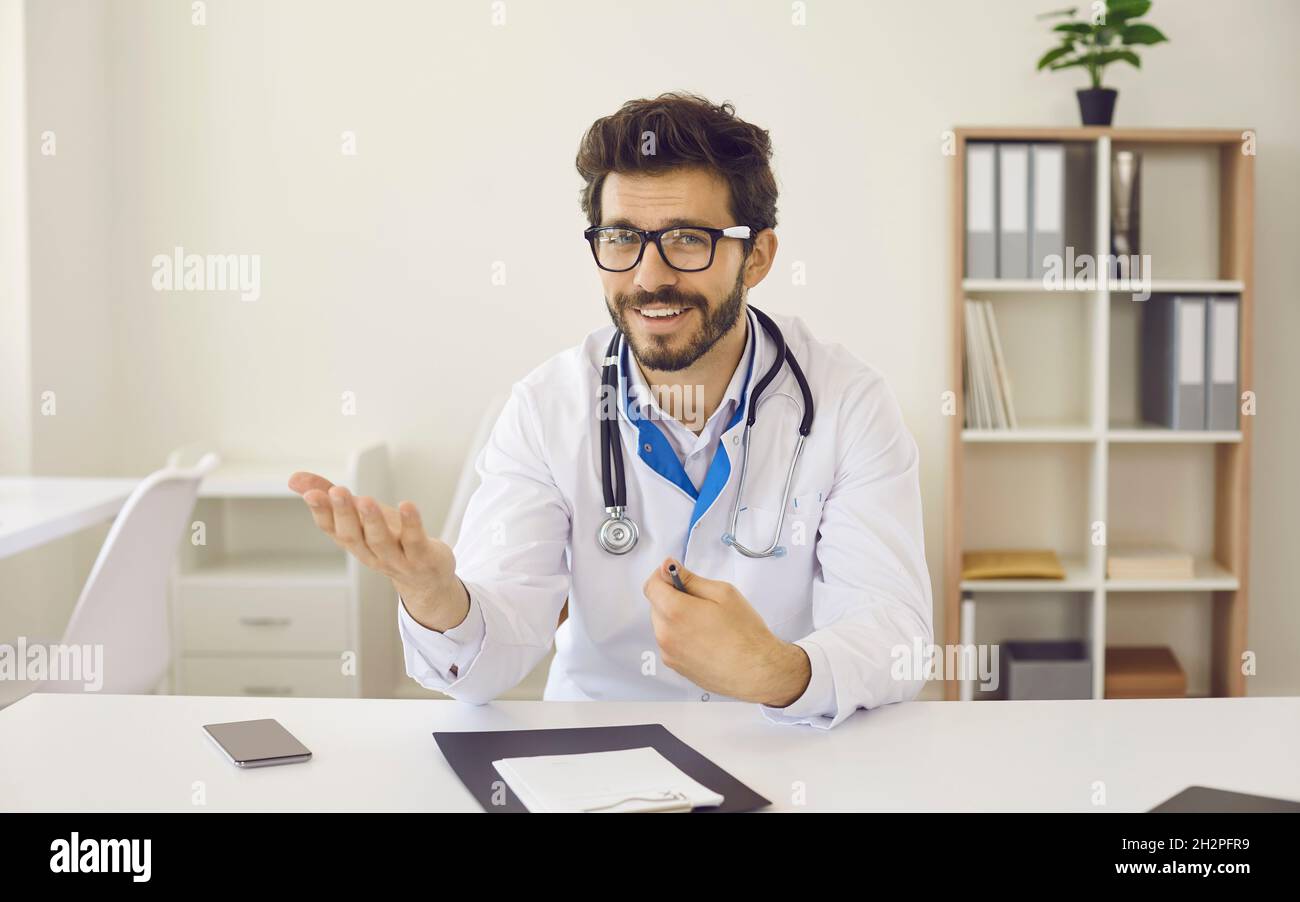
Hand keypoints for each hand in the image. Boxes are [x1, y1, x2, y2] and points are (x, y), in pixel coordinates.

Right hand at [287, 472, 467, 631]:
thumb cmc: (390, 542)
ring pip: (381, 542)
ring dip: (372, 521)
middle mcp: (370, 553)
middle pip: (352, 536)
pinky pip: (415, 541)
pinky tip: (407, 505)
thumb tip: (294, 479)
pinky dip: (411, 524)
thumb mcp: (360, 518)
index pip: (331, 529)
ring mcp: (396, 559)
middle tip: (337, 491)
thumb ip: (330, 496)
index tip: (312, 494)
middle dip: (343, 513)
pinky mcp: (422, 558)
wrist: (426, 581)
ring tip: (366, 500)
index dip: (321, 512)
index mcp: (353, 541)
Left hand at [642, 558, 810, 706]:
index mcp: (675, 611)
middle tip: (702, 602)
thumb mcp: (722, 593)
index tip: (677, 576)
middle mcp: (665, 634)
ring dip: (677, 618)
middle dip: (673, 597)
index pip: (651, 586)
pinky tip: (705, 639)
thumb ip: (690, 578)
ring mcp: (668, 653)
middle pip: (656, 605)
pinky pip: (670, 642)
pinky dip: (681, 636)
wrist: (755, 671)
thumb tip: (668, 567)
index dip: (663, 576)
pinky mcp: (675, 666)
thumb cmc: (744, 632)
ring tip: (706, 624)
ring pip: (663, 624)